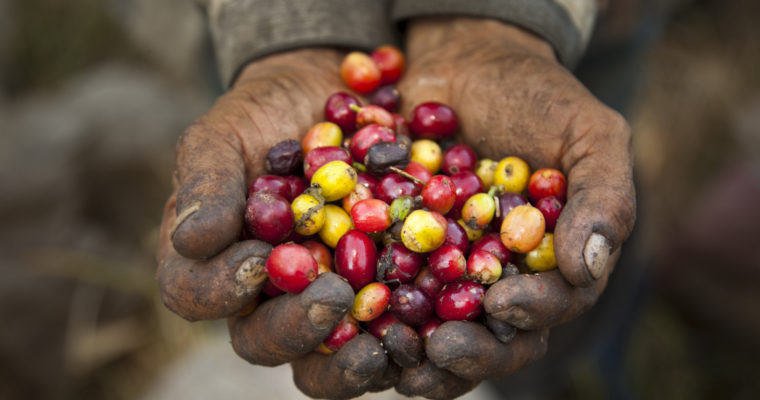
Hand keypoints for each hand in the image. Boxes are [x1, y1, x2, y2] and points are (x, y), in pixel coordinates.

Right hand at [155, 49, 387, 397]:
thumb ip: (206, 181)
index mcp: (214, 259)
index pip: (195, 294)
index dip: (218, 291)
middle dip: (296, 330)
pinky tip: (435, 330)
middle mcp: (266, 293)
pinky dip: (410, 337)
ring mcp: (324, 299)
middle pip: (266, 341)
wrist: (333, 94)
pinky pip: (390, 330)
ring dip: (352, 362)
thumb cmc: (266, 113)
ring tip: (383, 344)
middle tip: (332, 300)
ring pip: (327, 355)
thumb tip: (193, 240)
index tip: (255, 260)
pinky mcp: (380, 295)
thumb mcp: (227, 132)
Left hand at [391, 17, 635, 394]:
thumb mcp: (586, 134)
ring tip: (391, 352)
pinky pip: (382, 288)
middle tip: (440, 348)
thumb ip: (604, 196)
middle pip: (492, 336)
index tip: (502, 303)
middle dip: (469, 350)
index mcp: (552, 263)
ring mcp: (446, 270)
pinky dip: (366, 305)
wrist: (466, 61)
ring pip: (435, 328)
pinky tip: (347, 313)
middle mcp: (500, 278)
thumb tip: (587, 269)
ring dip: (414, 351)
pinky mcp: (397, 252)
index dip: (532, 312)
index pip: (552, 305)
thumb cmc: (537, 97)